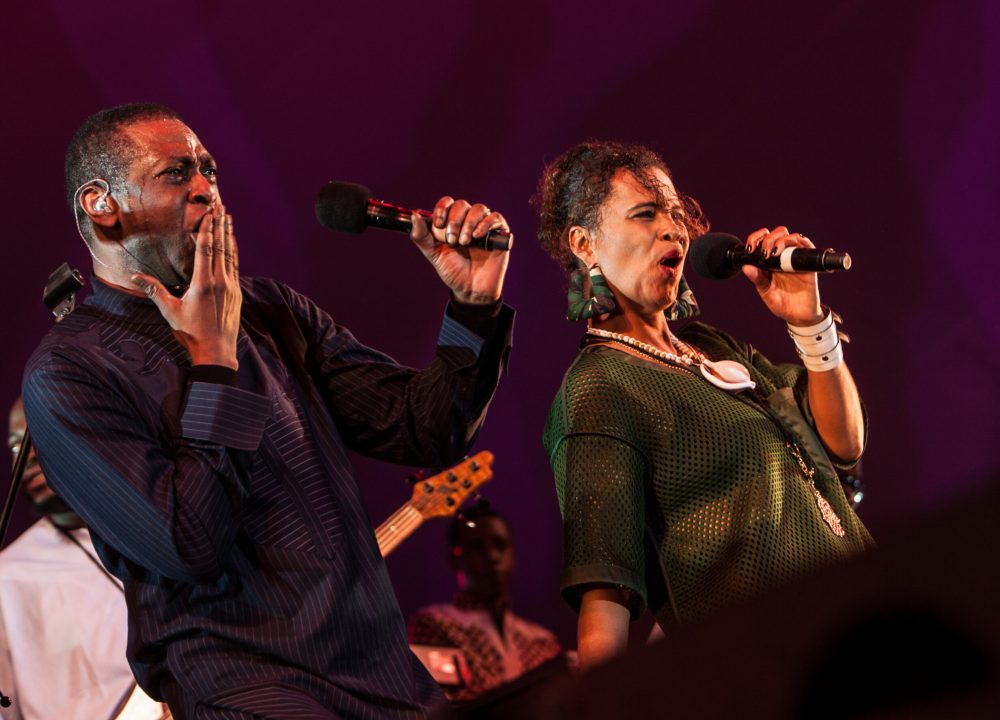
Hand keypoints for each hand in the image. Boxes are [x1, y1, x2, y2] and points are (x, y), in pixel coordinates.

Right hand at [131, 204, 241, 368]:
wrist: (217, 352)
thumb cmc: (191, 334)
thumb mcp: (170, 311)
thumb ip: (154, 291)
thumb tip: (134, 276)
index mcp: (203, 284)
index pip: (206, 249)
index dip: (207, 229)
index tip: (208, 212)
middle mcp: (220, 282)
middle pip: (221, 246)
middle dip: (220, 223)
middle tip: (220, 204)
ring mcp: (231, 286)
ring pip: (231, 254)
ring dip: (229, 233)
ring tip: (228, 215)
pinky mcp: (237, 293)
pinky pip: (235, 265)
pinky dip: (233, 250)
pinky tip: (232, 241)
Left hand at [410, 197, 510, 304]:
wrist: (471, 289)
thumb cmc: (453, 271)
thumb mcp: (433, 254)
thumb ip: (421, 236)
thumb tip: (414, 214)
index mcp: (452, 222)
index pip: (447, 202)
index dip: (442, 209)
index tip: (438, 224)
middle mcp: (468, 221)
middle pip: (461, 204)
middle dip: (454, 221)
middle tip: (452, 241)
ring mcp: (484, 226)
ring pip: (478, 208)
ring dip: (469, 224)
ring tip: (465, 242)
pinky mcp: (499, 233)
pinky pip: (495, 217)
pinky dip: (485, 224)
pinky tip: (478, 237)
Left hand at [742, 226, 823, 325]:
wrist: (799, 316)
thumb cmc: (782, 304)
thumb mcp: (766, 293)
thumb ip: (758, 280)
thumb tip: (746, 267)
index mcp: (769, 262)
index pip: (762, 241)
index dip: (756, 238)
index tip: (750, 248)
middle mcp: (782, 257)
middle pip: (777, 234)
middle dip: (768, 238)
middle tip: (765, 252)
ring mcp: (795, 259)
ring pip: (791, 236)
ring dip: (782, 239)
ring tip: (775, 252)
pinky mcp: (808, 263)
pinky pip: (807, 246)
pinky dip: (800, 242)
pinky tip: (791, 248)